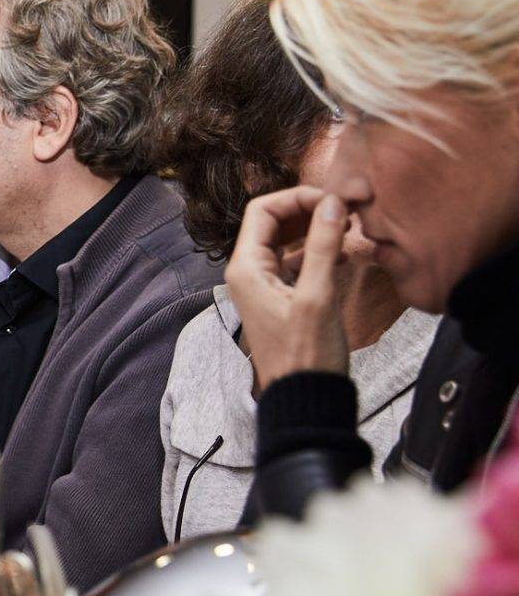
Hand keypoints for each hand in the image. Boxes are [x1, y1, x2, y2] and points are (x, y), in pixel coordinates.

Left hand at [225, 185, 352, 391]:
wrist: (305, 397)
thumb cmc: (307, 354)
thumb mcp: (318, 295)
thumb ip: (324, 246)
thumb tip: (332, 203)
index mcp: (246, 267)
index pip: (262, 210)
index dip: (297, 197)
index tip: (333, 200)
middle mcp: (248, 273)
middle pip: (273, 222)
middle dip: (307, 211)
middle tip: (345, 211)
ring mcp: (263, 286)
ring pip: (286, 242)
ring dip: (315, 230)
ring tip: (349, 229)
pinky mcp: (281, 298)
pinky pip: (296, 263)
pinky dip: (318, 253)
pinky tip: (345, 256)